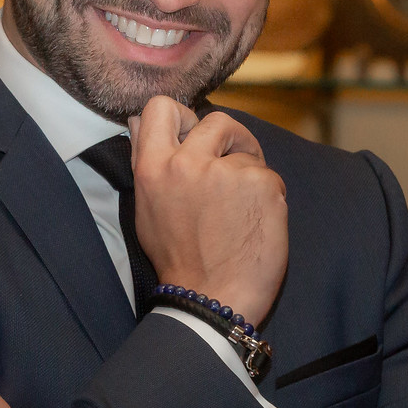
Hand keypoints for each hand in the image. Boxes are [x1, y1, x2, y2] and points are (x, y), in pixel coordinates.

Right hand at [129, 95, 288, 324]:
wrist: (213, 300)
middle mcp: (188, 164)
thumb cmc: (178, 260)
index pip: (161, 107)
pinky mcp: (262, 184)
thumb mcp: (147, 208)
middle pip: (216, 119)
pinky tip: (254, 223)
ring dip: (249, 169)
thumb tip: (137, 120)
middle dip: (228, 140)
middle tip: (230, 167)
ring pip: (247, 150)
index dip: (182, 117)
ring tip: (241, 205)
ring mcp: (228, 172)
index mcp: (153, 168)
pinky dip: (267, 196)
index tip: (193, 137)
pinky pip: (269, 176)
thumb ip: (145, 161)